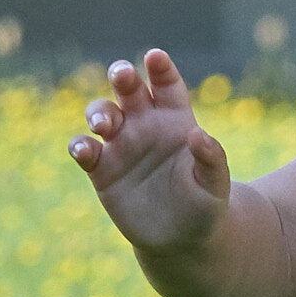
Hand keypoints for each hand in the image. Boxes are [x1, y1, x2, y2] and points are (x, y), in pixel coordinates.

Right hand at [70, 50, 234, 254]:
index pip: (167, 85)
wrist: (181, 239)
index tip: (155, 57)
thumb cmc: (204, 205)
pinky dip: (80, 146)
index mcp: (175, 119)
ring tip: (103, 124)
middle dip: (123, 76)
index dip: (160, 69)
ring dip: (99, 112)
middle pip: (129, 90)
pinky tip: (85, 150)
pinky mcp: (101, 169)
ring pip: (102, 113)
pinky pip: (84, 150)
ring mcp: (121, 145)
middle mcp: (145, 124)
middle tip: (122, 75)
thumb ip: (211, 158)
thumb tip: (197, 134)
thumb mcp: (215, 185)